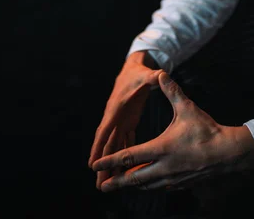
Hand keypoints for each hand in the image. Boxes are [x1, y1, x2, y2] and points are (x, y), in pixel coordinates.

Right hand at [88, 51, 161, 187]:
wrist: (133, 68)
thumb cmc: (139, 72)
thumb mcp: (146, 74)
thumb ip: (154, 76)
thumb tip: (162, 74)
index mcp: (116, 108)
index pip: (105, 129)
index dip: (98, 147)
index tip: (92, 164)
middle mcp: (115, 117)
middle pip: (107, 144)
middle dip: (103, 164)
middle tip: (99, 185)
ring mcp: (120, 120)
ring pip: (114, 146)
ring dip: (112, 164)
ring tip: (109, 184)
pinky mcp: (127, 122)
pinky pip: (123, 141)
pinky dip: (123, 155)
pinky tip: (124, 170)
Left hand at [92, 71, 253, 191]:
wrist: (228, 153)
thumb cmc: (207, 130)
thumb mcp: (187, 108)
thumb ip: (172, 91)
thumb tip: (162, 73)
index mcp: (161, 149)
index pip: (129, 157)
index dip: (110, 160)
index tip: (95, 164)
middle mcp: (163, 167)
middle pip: (133, 178)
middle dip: (115, 182)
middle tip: (102, 186)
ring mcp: (172, 178)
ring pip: (146, 185)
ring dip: (132, 184)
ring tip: (120, 184)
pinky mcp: (181, 183)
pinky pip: (159, 186)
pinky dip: (149, 185)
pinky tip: (147, 183)